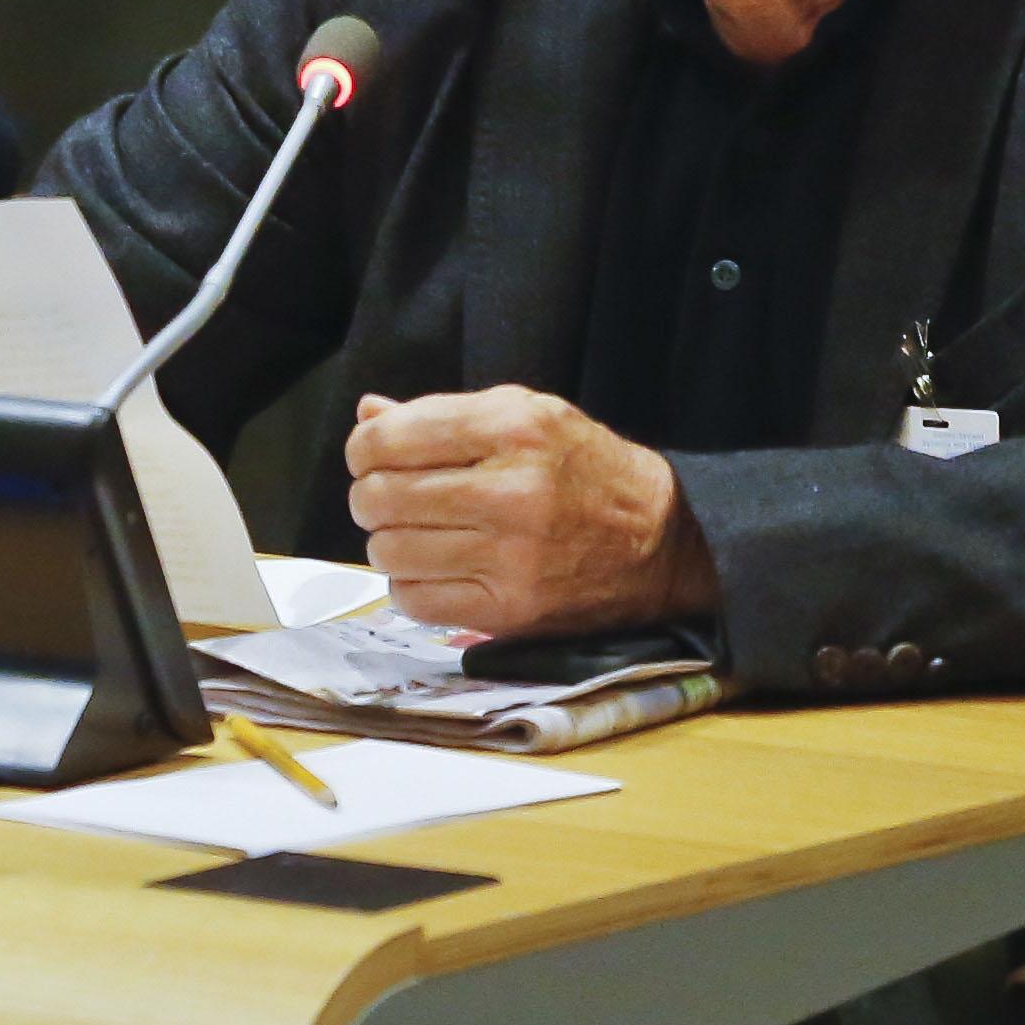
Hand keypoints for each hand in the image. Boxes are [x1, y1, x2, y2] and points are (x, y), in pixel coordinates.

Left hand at [344, 385, 717, 635]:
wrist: (660, 541)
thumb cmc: (583, 468)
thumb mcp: (526, 415)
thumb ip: (443, 414)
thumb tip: (367, 416)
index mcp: (514, 427)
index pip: (392, 439)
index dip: (365, 449)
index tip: (372, 457)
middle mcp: (512, 490)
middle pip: (381, 497)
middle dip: (370, 496)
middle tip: (388, 498)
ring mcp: (511, 556)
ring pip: (389, 551)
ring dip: (388, 542)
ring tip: (415, 533)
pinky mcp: (511, 609)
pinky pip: (414, 600)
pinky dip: (411, 584)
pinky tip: (435, 568)